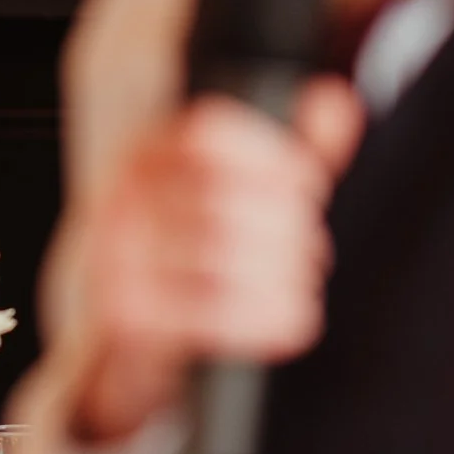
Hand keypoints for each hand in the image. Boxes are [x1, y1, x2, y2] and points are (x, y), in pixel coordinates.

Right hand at [68, 79, 366, 446]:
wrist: (122, 351)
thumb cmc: (186, 266)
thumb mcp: (231, 201)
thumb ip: (285, 156)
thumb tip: (337, 101)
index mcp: (144, 158)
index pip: (207, 136)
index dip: (273, 158)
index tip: (309, 187)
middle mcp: (119, 202)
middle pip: (225, 201)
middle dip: (289, 229)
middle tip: (313, 250)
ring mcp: (116, 261)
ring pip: (225, 261)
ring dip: (285, 278)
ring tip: (300, 284)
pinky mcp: (126, 319)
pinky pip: (215, 316)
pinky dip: (269, 319)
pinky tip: (290, 318)